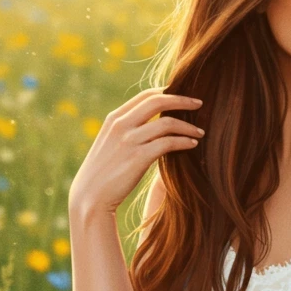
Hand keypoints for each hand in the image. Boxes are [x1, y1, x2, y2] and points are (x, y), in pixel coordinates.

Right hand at [68, 86, 204, 215]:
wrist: (90, 197)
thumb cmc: (103, 173)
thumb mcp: (110, 144)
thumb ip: (126, 130)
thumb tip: (149, 124)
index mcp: (114, 118)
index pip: (146, 95)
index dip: (168, 92)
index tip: (183, 96)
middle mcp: (120, 125)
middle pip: (158, 101)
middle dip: (182, 100)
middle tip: (200, 104)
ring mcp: (129, 140)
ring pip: (167, 123)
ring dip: (188, 126)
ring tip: (200, 132)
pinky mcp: (138, 157)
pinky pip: (168, 143)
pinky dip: (184, 141)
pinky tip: (192, 145)